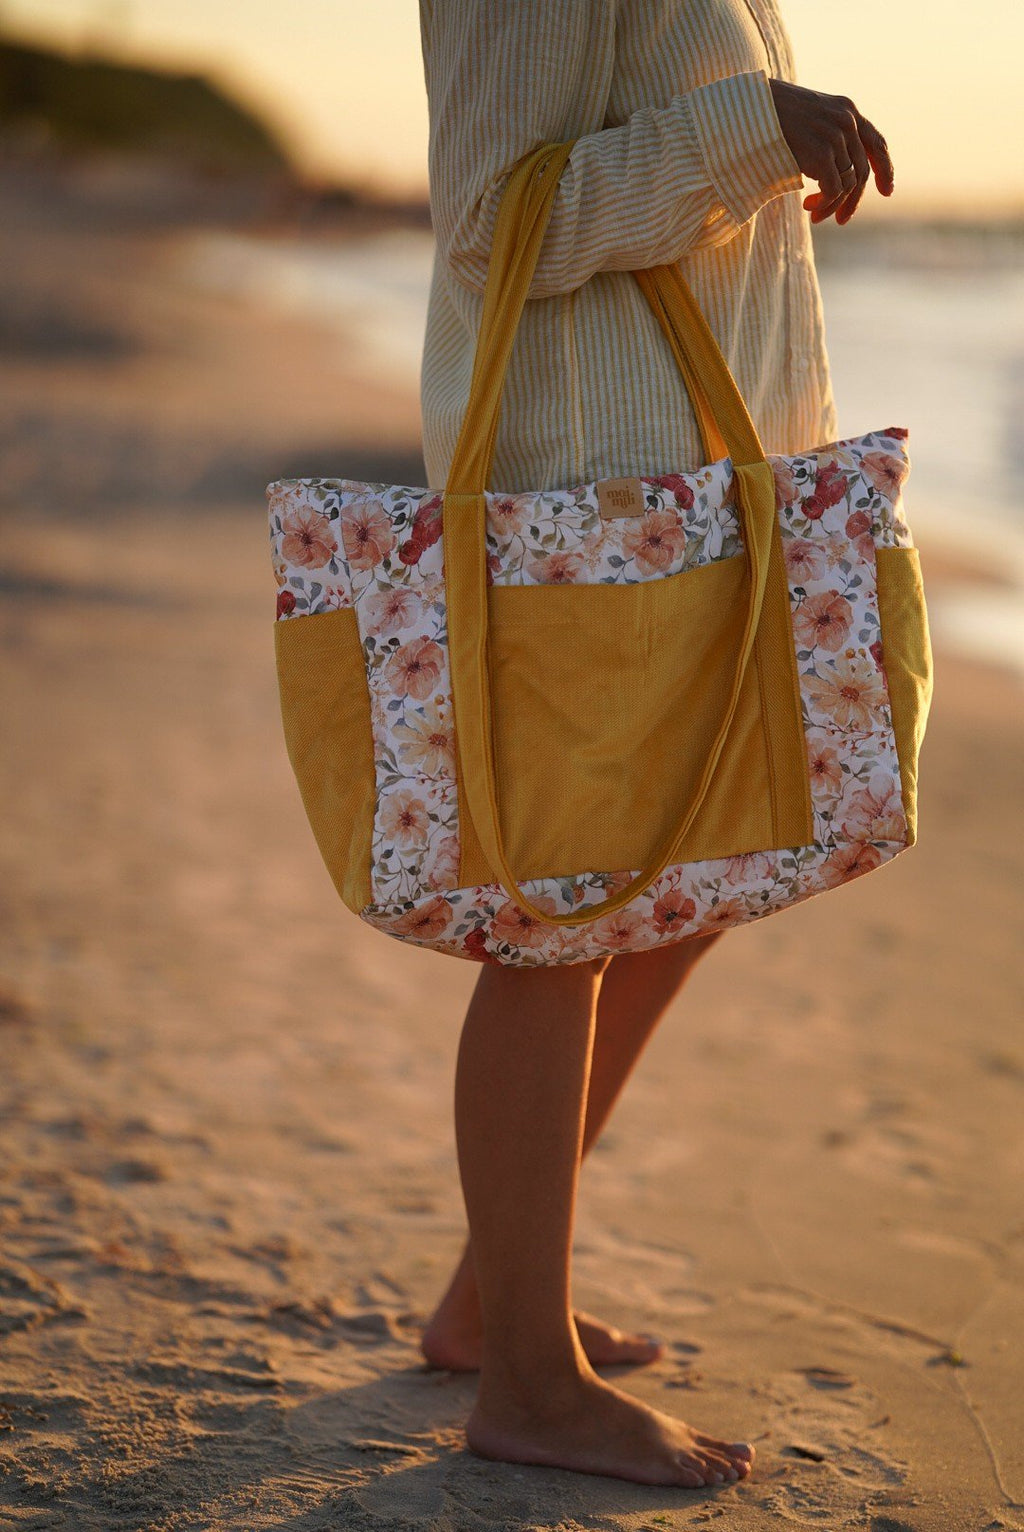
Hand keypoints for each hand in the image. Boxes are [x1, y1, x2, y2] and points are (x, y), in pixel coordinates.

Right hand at [768, 78, 893, 224]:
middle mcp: (847, 121)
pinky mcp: (821, 153)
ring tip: (813, 214)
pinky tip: (808, 207)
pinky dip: (824, 204)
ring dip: (832, 205)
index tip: (887, 192)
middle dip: (853, 200)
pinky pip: (833, 189)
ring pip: (848, 184)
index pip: (876, 143)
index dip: (885, 169)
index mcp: (847, 109)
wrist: (751, 109)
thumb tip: (836, 172)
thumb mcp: (808, 118)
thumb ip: (827, 135)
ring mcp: (835, 136)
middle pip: (861, 171)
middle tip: (841, 220)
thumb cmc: (771, 116)